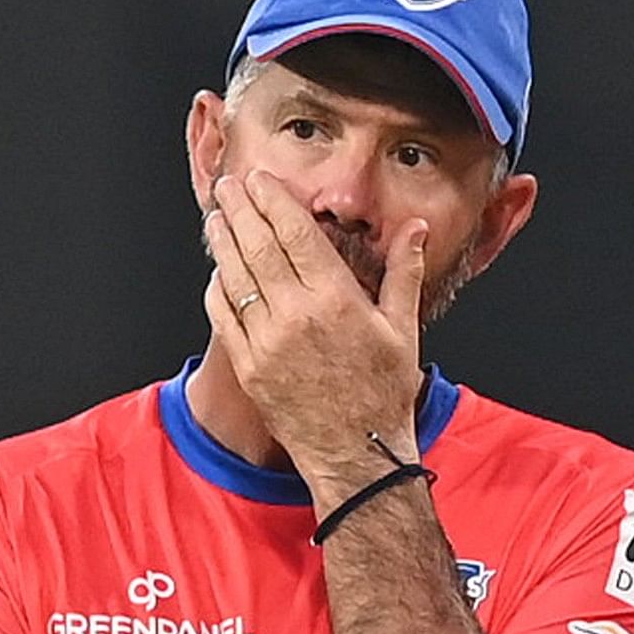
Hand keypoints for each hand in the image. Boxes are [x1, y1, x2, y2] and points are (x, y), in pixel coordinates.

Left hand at [202, 168, 430, 486]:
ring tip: (217, 217)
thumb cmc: (383, 394)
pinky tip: (219, 271)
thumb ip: (404, 273)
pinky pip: (224, 315)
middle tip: (229, 187)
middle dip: (241, 210)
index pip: (295, 234)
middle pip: (258, 246)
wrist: (357, 452)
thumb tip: (416, 230)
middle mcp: (297, 316)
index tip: (260, 180)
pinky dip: (218, 287)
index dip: (273, 201)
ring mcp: (267, 342)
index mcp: (337, 301)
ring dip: (223, 241)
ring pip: (235, 276)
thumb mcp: (403, 330)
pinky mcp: (249, 366)